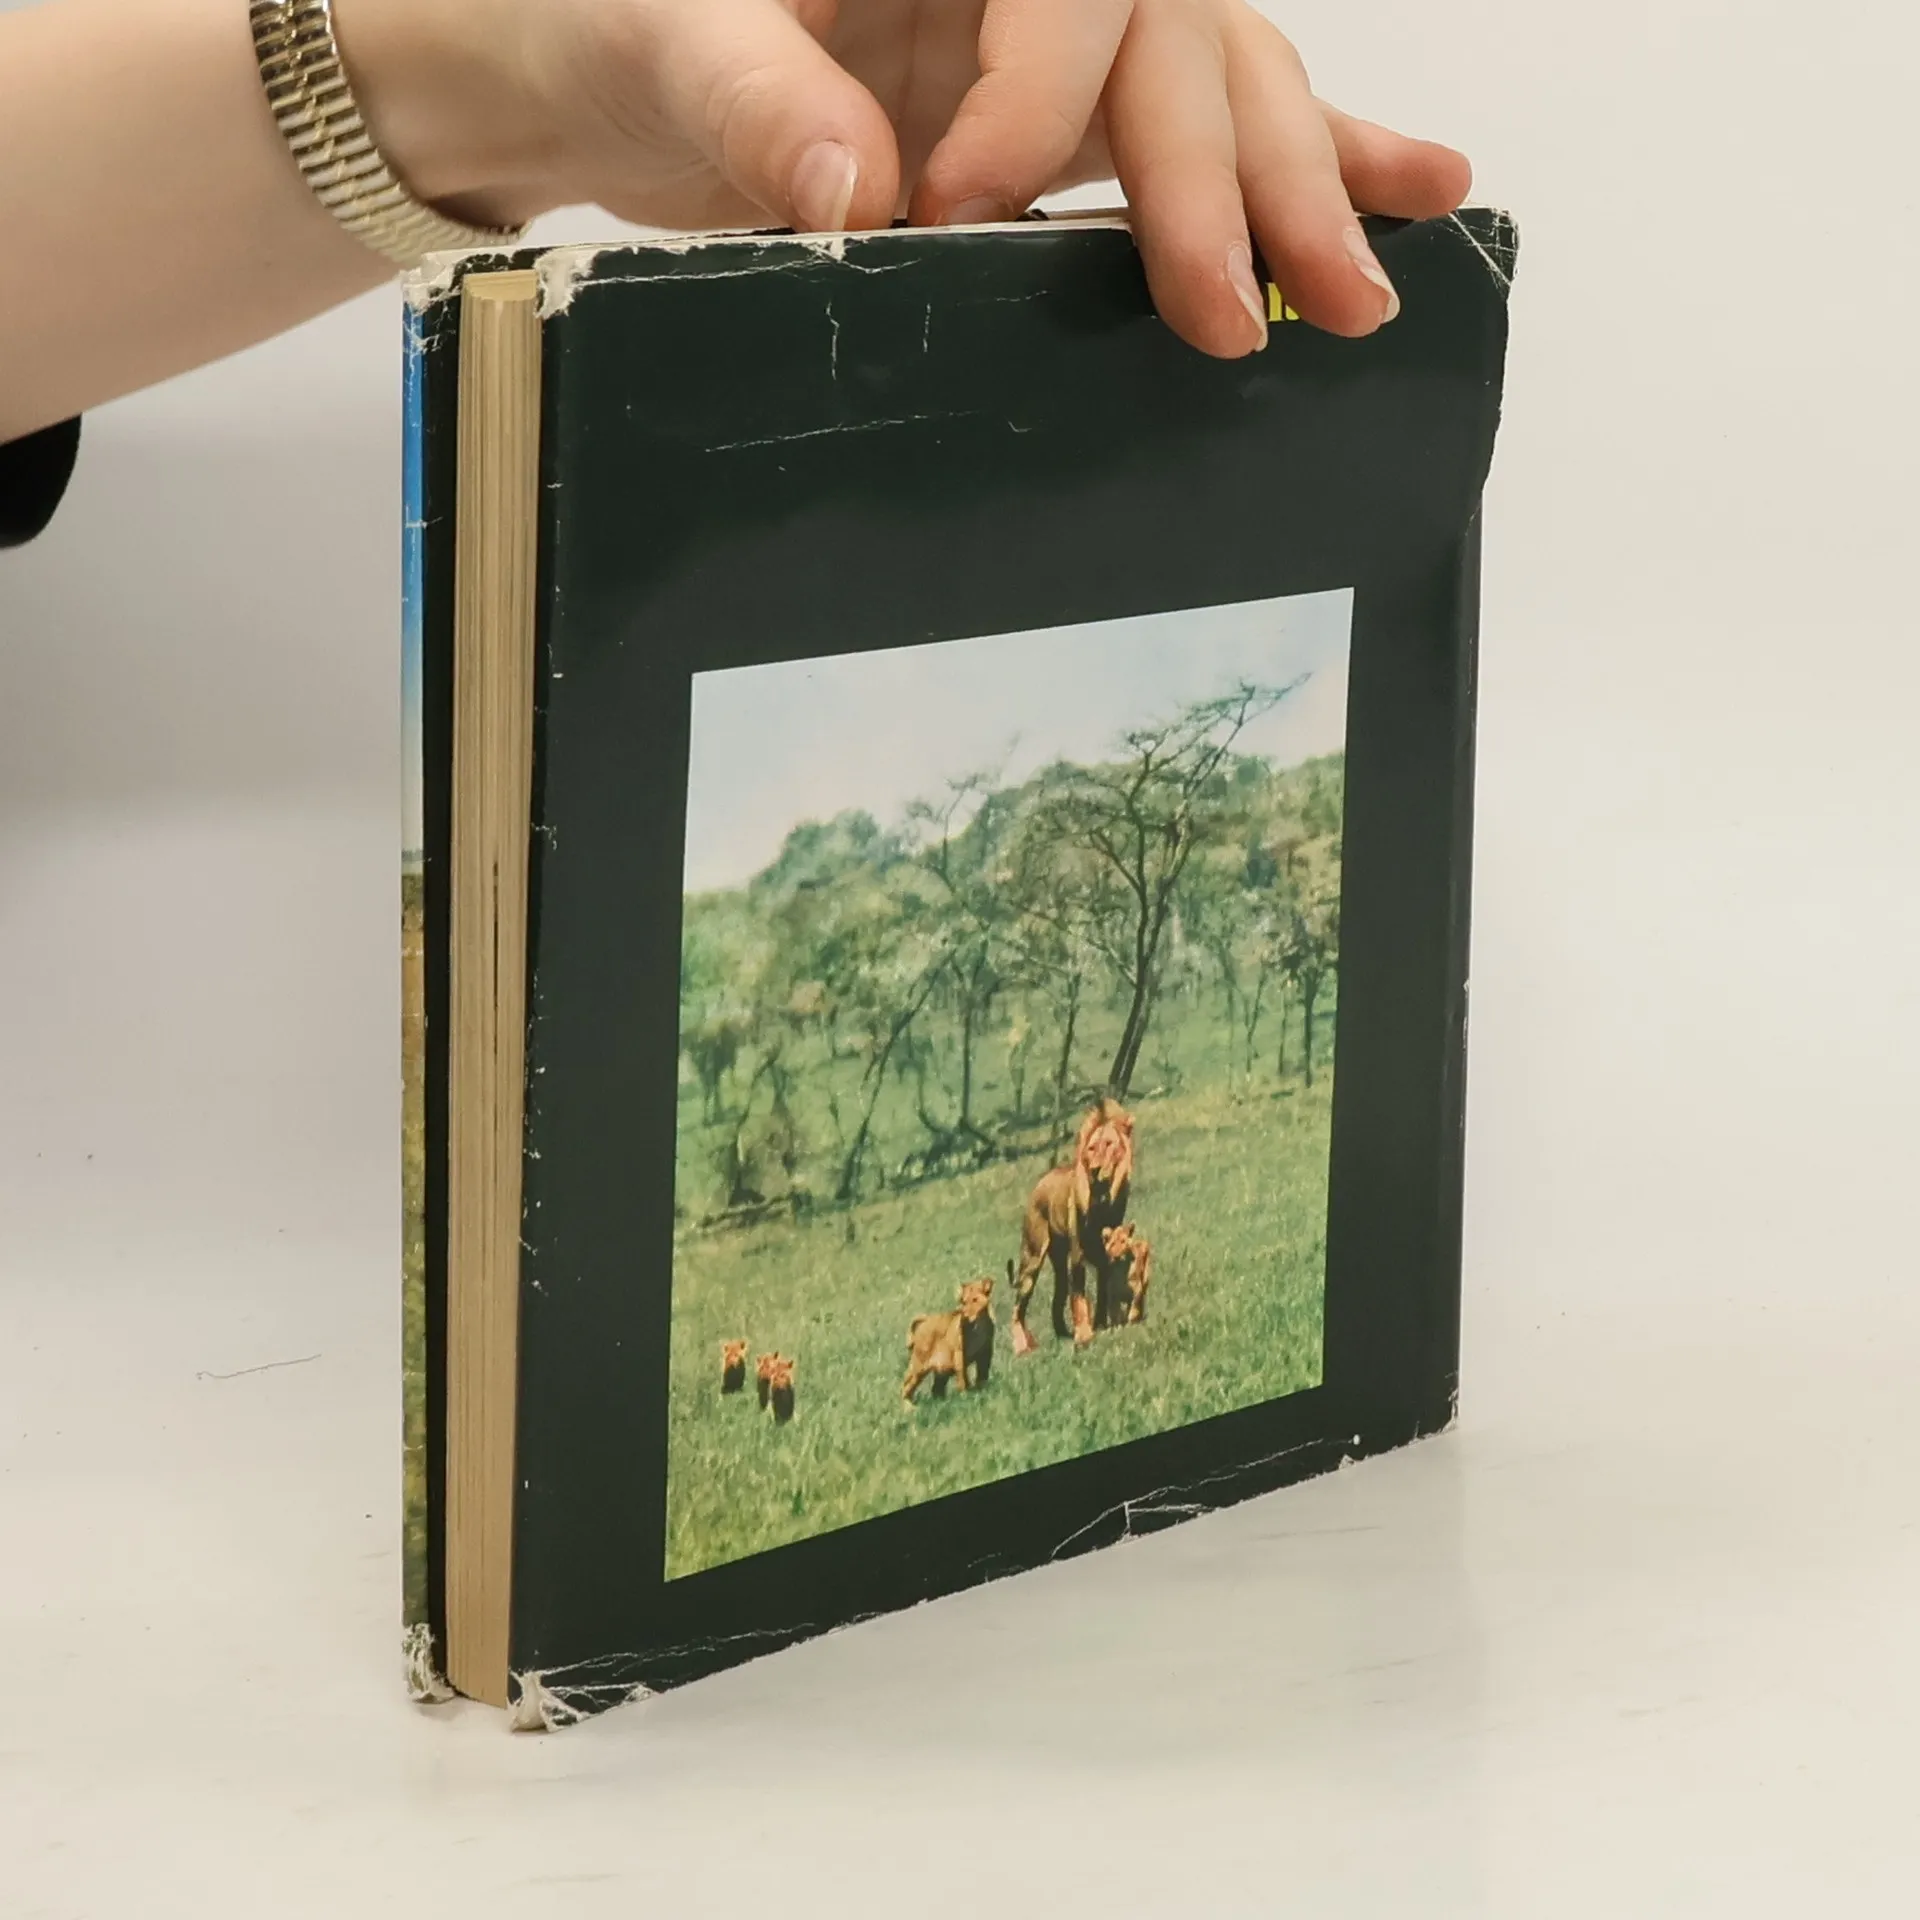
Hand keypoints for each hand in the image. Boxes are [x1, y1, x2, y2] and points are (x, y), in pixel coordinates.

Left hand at [348, 0, 1471, 357]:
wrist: (602, 63)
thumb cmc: (620, 17)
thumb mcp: (662, 36)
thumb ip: (752, 95)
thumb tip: (852, 188)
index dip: (1035, 100)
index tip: (964, 215)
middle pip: (1177, 35)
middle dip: (1223, 175)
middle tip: (1250, 307)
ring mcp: (1058, 36)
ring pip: (1221, 80)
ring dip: (1300, 186)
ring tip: (1364, 288)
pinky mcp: (1066, 116)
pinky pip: (1204, 124)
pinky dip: (1314, 157)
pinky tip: (1419, 187)